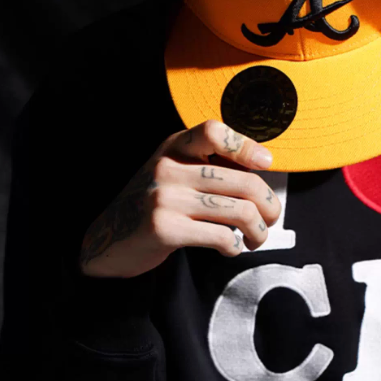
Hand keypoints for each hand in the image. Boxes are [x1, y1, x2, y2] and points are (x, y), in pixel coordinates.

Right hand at [78, 119, 280, 277]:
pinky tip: (230, 248)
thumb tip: (260, 173)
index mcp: (173, 148)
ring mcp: (165, 198)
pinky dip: (234, 247)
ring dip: (257, 231)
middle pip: (242, 181)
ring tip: (256, 238)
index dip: (246, 146)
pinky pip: (221, 236)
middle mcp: (168, 168)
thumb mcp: (171, 173)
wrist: (109, 239)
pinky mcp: (165, 229)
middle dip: (268, 205)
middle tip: (271, 218)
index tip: (265, 163)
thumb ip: (205, 167)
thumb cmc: (152, 206)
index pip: (214, 131)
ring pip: (239, 211)